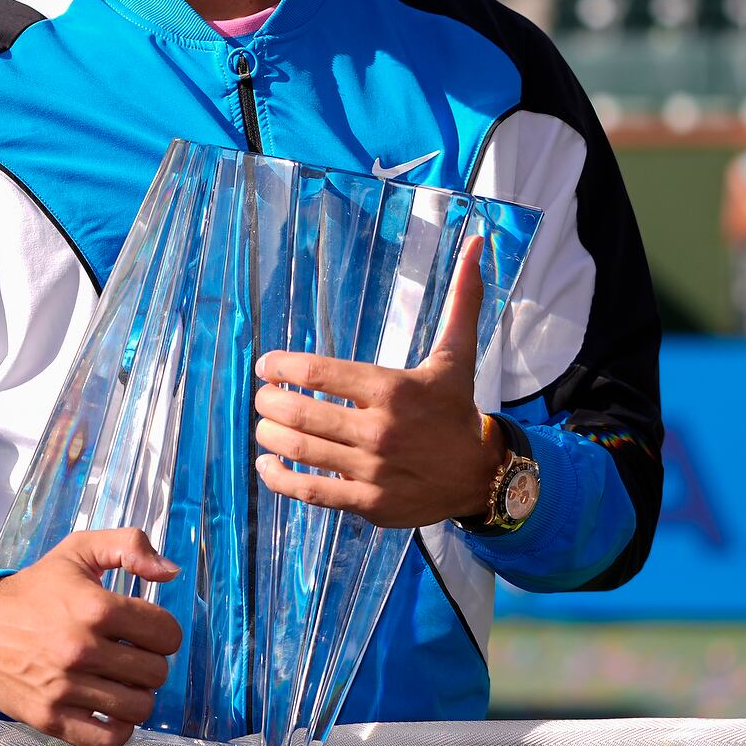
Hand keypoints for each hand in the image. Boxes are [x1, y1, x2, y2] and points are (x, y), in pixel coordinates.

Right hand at [0, 529, 182, 745]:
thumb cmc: (35, 590)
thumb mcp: (80, 550)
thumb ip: (130, 545)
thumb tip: (170, 572)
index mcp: (95, 607)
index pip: (166, 634)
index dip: (163, 631)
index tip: (146, 631)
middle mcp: (81, 649)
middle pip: (156, 673)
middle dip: (149, 663)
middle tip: (130, 655)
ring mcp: (65, 688)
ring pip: (138, 708)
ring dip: (136, 696)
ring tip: (120, 681)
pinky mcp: (50, 718)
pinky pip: (107, 741)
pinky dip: (118, 731)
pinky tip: (110, 711)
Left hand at [253, 235, 504, 527]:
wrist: (482, 475)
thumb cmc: (458, 409)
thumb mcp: (457, 355)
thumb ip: (460, 300)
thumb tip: (477, 243)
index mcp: (392, 389)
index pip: (317, 372)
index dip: (281, 366)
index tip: (266, 365)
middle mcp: (379, 430)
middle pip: (300, 413)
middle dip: (269, 402)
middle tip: (262, 397)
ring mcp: (372, 470)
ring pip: (301, 451)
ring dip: (270, 436)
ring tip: (263, 426)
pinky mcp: (368, 503)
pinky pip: (311, 492)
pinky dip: (280, 479)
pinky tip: (267, 465)